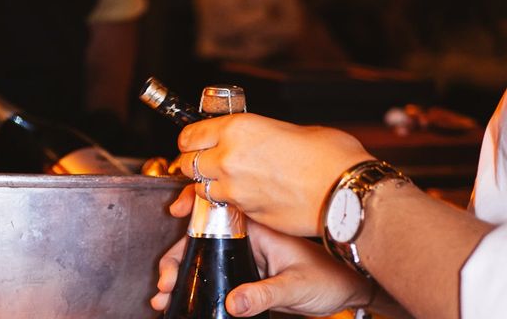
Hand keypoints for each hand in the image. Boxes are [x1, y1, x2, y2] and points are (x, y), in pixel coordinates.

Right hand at [150, 186, 372, 316]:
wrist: (349, 291)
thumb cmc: (330, 279)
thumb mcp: (296, 286)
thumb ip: (265, 295)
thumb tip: (233, 302)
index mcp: (259, 227)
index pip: (217, 211)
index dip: (191, 213)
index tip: (173, 218)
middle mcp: (249, 236)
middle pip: (203, 236)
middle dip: (178, 255)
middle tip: (164, 280)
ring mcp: (246, 254)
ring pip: (205, 254)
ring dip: (182, 270)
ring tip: (164, 293)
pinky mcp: (247, 271)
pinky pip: (215, 270)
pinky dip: (195, 281)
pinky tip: (181, 295)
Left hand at [178, 114, 373, 235]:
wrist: (345, 193)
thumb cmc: (328, 157)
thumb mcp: (287, 129)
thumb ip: (257, 135)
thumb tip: (249, 141)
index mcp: (237, 128)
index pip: (190, 135)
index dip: (192, 140)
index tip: (196, 143)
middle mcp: (228, 157)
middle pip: (187, 164)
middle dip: (195, 164)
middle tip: (208, 163)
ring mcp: (234, 188)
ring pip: (201, 189)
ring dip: (209, 186)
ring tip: (230, 182)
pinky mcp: (245, 213)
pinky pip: (222, 208)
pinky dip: (227, 204)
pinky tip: (245, 197)